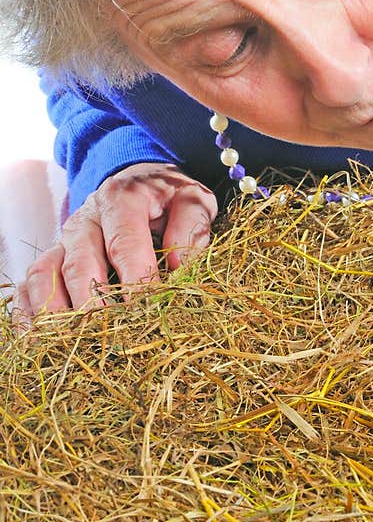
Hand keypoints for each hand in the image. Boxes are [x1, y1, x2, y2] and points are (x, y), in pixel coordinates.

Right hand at [14, 162, 217, 325]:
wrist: (140, 181)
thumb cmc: (168, 197)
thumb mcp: (192, 199)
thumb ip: (192, 225)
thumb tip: (180, 265)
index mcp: (121, 199)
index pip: (124, 242)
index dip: (134, 277)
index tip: (146, 308)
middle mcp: (86, 218)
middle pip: (81, 262)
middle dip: (94, 301)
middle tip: (110, 332)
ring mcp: (64, 239)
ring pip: (47, 273)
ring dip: (57, 310)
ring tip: (74, 340)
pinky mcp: (53, 256)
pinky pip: (31, 282)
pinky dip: (31, 309)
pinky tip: (42, 336)